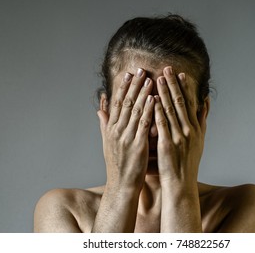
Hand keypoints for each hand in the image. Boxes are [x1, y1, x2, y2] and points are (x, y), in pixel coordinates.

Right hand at [97, 68, 154, 189]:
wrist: (121, 185)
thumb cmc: (117, 164)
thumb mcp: (107, 142)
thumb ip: (104, 124)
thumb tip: (99, 108)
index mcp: (111, 128)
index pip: (117, 103)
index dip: (123, 87)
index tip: (129, 74)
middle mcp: (117, 130)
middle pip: (126, 103)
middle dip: (134, 85)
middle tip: (141, 70)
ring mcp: (126, 137)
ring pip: (135, 111)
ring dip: (143, 94)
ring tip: (150, 79)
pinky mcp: (137, 145)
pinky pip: (143, 124)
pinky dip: (148, 110)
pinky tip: (154, 99)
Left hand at [155, 66, 206, 186]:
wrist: (182, 183)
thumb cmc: (189, 162)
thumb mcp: (201, 139)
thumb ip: (202, 119)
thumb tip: (206, 101)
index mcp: (196, 127)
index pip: (191, 102)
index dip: (185, 87)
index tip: (180, 73)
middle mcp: (189, 130)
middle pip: (181, 102)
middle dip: (173, 84)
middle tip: (167, 68)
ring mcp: (179, 136)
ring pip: (171, 109)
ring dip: (164, 93)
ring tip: (158, 78)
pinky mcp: (167, 144)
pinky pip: (161, 123)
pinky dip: (157, 110)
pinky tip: (152, 99)